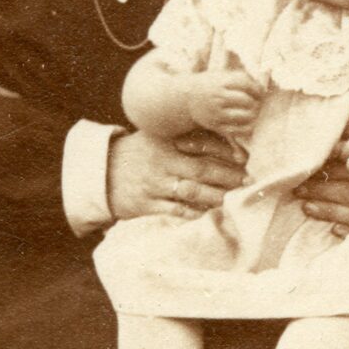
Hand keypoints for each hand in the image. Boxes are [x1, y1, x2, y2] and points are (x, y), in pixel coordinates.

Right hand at [106, 130, 234, 221]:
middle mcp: (161, 161)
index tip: (245, 157)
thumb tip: (226, 140)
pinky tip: (208, 212)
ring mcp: (154, 184)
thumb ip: (186, 136)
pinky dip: (194, 213)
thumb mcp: (157, 136)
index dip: (226, 151)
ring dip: (216, 196)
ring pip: (192, 191)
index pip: (202, 143)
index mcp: (166, 140)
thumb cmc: (139, 152)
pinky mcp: (146, 205)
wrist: (101, 173)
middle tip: (247, 180)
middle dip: (229, 176)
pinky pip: (176, 211)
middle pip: (202, 169)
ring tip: (231, 197)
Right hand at [189, 67, 263, 135]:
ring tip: (255, 112)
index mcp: (220, 82)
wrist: (187, 99)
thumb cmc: (210, 85)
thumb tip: (261, 86)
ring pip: (243, 116)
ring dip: (253, 115)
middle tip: (259, 103)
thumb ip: (240, 78)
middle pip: (246, 100)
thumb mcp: (221, 76)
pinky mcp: (215, 125)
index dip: (256, 88)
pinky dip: (247, 128)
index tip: (260, 92)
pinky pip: (237, 130)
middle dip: (256, 102)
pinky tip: (249, 123)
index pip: (245, 83)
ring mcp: (216, 112)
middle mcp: (217, 97)